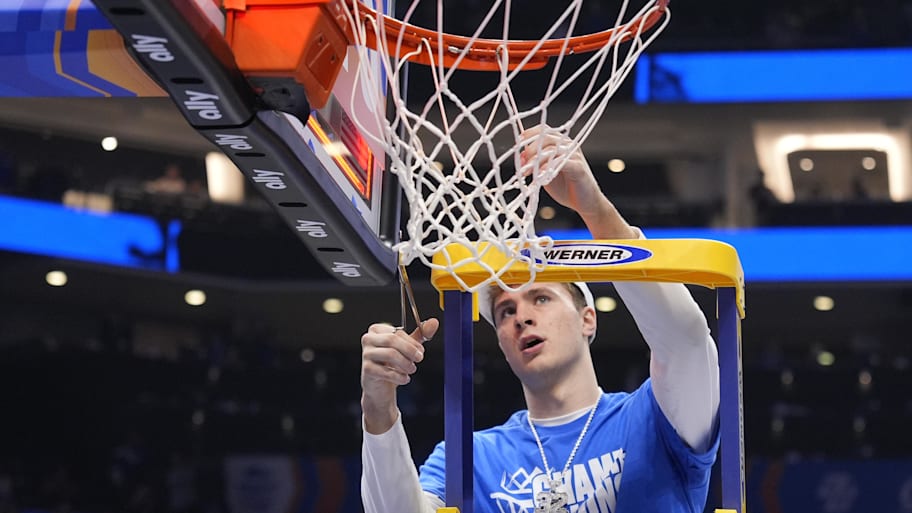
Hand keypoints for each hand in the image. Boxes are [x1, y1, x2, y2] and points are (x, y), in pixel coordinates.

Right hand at [361, 318, 438, 433]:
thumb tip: (434, 322)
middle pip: (392, 340)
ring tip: (412, 369)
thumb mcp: (407, 347)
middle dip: (410, 350)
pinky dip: (400, 377)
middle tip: (419, 359)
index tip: (421, 351)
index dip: (412, 342)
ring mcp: (366, 354)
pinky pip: (386, 371)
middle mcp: (368, 339)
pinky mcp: (367, 370)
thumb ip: (420, 334)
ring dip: (406, 363)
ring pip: (390, 354)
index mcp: (377, 330)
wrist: (380, 386)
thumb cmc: (392, 363)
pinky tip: (404, 379)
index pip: (397, 332)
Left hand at [519, 125, 636, 238]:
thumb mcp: (546, 171)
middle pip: (546, 137)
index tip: (518, 144)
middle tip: (521, 163)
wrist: (585, 202)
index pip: (544, 130)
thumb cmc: (566, 187)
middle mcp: (568, 145)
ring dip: (535, 160)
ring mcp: (574, 155)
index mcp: (561, 143)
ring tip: (526, 171)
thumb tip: (520, 156)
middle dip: (530, 149)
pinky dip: (548, 167)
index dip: (529, 135)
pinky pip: (561, 162)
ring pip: (552, 149)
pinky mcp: (578, 168)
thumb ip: (536, 162)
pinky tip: (540, 176)